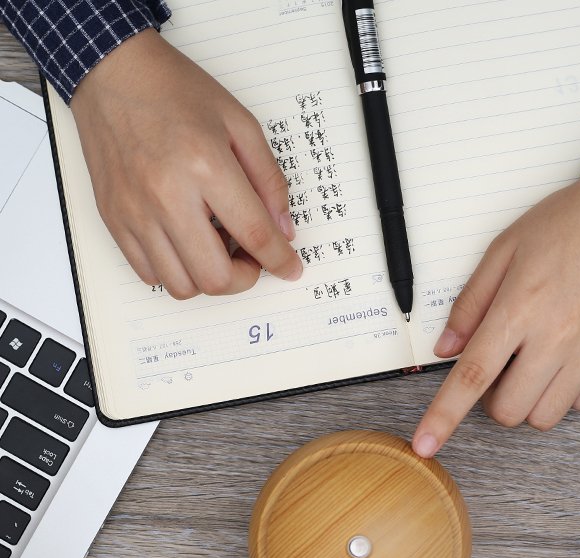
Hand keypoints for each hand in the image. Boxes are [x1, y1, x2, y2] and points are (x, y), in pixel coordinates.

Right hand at [70, 29, 301, 298]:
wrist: (111, 72)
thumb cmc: (175, 91)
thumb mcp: (241, 124)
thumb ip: (269, 181)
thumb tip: (283, 231)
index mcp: (206, 166)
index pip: (254, 235)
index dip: (280, 261)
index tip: (290, 268)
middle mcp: (166, 195)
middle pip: (215, 277)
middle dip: (244, 279)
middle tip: (251, 259)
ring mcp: (135, 212)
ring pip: (181, 286)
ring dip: (209, 279)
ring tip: (217, 249)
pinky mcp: (113, 219)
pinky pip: (149, 275)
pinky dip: (176, 273)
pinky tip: (187, 246)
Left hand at [412, 176, 579, 457]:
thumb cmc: (567, 226)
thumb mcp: (503, 251)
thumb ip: (470, 305)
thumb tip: (446, 349)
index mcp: (520, 309)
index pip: (473, 377)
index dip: (444, 416)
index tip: (426, 444)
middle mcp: (557, 338)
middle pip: (509, 411)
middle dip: (496, 400)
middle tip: (503, 367)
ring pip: (545, 416)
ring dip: (530, 399)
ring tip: (537, 361)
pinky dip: (566, 392)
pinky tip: (567, 358)